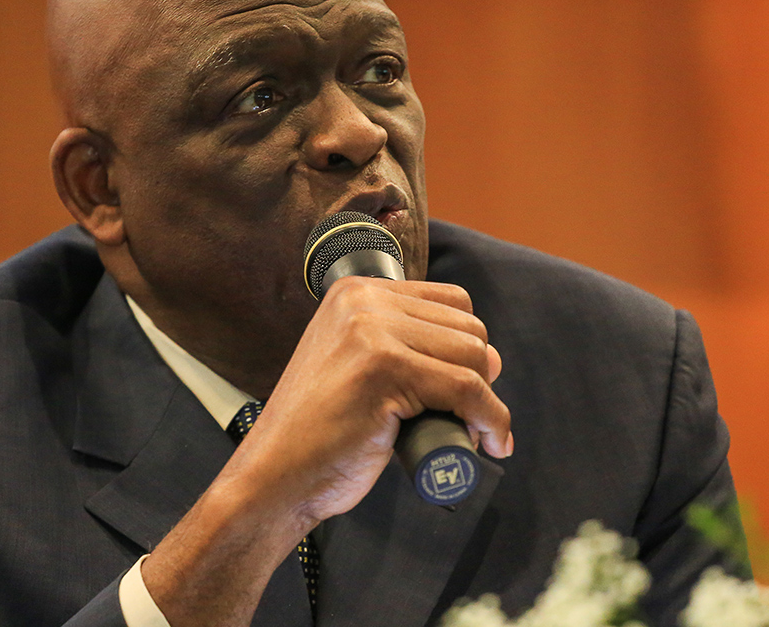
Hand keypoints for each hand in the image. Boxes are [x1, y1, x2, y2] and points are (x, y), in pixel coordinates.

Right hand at [141, 276, 511, 626]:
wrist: (276, 477)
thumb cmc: (321, 434)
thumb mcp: (360, 367)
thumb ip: (407, 348)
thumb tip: (491, 355)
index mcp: (355, 291)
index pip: (452, 300)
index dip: (466, 347)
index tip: (463, 388)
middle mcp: (363, 300)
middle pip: (468, 327)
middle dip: (477, 376)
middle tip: (460, 416)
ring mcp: (371, 332)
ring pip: (472, 357)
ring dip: (484, 402)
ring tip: (464, 431)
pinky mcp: (384, 368)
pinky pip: (468, 389)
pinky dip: (491, 420)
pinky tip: (490, 441)